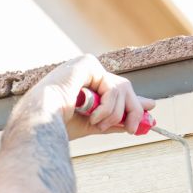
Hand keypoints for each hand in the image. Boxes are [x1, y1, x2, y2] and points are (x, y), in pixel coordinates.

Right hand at [23, 54, 154, 139]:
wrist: (41, 122)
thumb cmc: (59, 125)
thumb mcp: (94, 124)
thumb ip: (116, 119)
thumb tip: (141, 118)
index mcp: (84, 86)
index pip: (116, 90)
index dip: (134, 101)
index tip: (151, 109)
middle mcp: (86, 73)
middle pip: (124, 88)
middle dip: (132, 110)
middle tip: (133, 129)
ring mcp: (86, 67)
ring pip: (121, 89)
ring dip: (115, 114)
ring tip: (98, 125)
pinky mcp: (87, 63)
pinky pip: (112, 87)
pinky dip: (108, 107)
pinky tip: (93, 116)